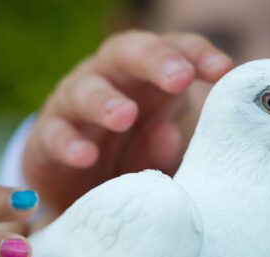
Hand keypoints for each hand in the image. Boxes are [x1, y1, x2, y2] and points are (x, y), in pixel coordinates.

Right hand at [22, 30, 232, 212]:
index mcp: (150, 76)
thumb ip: (169, 147)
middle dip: (155, 60)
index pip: (176, 50)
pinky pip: (54, 134)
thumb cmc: (135, 160)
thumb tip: (168, 135)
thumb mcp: (162, 155)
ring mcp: (74, 104)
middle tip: (180, 78)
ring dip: (105, 100)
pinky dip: (68, 143)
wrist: (80, 193)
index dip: (198, 54)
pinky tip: (85, 156)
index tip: (222, 70)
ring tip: (124, 116)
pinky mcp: (46, 138)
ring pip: (85, 89)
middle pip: (128, 52)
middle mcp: (110, 78)